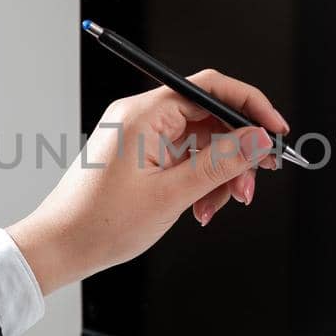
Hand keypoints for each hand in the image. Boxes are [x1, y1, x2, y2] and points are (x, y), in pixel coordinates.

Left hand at [7, 69, 288, 294]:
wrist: (60, 247)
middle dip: (237, 151)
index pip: (210, 88)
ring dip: (220, 173)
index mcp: (143, 114)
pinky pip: (186, 159)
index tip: (275, 130)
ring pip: (202, 142)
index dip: (249, 106)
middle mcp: (142, 117)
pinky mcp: (141, 156)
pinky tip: (202, 208)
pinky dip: (201, 181)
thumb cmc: (99, 223)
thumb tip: (257, 139)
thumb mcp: (171, 194)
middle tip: (253, 181)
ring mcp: (141, 137)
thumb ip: (220, 163)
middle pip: (210, 117)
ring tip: (219, 204)